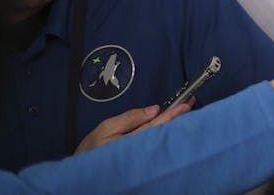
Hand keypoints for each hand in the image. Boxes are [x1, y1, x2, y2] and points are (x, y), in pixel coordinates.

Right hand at [74, 99, 191, 152]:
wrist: (83, 171)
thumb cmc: (92, 150)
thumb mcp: (106, 128)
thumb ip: (130, 118)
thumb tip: (153, 109)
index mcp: (133, 142)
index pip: (158, 125)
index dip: (173, 114)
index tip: (186, 104)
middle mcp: (142, 150)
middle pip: (164, 131)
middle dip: (178, 117)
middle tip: (190, 102)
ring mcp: (143, 156)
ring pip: (162, 137)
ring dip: (174, 123)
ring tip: (184, 110)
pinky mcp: (143, 158)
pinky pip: (157, 143)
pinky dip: (166, 132)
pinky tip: (171, 125)